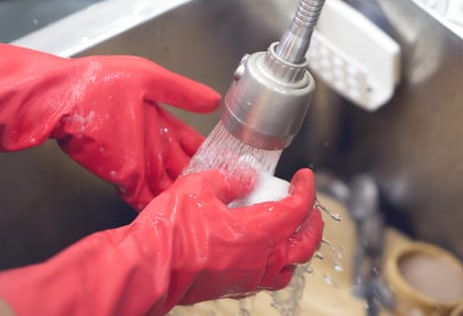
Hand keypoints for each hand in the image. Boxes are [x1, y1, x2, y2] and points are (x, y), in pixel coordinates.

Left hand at [0, 44, 219, 209]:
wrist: (61, 99)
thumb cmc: (99, 83)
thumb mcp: (149, 78)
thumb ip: (182, 92)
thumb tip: (214, 100)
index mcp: (163, 123)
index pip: (193, 144)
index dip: (210, 154)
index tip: (229, 165)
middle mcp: (154, 147)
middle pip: (185, 169)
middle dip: (203, 180)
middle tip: (225, 194)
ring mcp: (140, 165)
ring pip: (170, 186)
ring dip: (185, 196)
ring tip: (207, 209)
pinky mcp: (123, 179)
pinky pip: (147, 199)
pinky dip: (162, 207)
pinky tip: (178, 215)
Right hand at [0, 168, 323, 315]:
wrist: (147, 268)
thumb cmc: (170, 232)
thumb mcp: (200, 187)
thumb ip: (229, 180)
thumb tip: (244, 179)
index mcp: (258, 232)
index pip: (298, 210)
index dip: (306, 190)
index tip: (304, 177)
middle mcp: (259, 259)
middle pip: (304, 245)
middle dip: (313, 223)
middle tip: (309, 205)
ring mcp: (248, 277)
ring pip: (288, 267)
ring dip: (296, 247)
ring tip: (291, 231)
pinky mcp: (233, 287)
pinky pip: (266, 278)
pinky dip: (274, 262)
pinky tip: (261, 249)